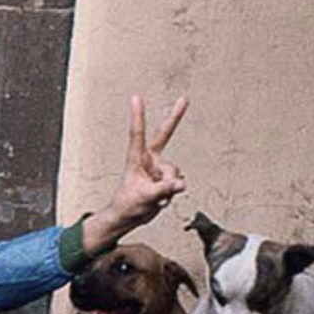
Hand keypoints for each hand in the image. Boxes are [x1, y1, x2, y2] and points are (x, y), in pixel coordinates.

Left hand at [97, 94, 188, 240]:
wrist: (130, 216)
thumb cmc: (128, 204)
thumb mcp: (145, 197)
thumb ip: (163, 190)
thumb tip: (182, 184)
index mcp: (136, 158)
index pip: (137, 133)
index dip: (138, 115)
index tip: (136, 97)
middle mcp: (149, 159)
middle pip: (164, 135)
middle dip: (175, 117)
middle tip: (185, 98)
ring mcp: (158, 168)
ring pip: (175, 172)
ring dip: (169, 187)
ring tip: (154, 198)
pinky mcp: (166, 178)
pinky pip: (178, 182)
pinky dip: (171, 192)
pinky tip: (160, 199)